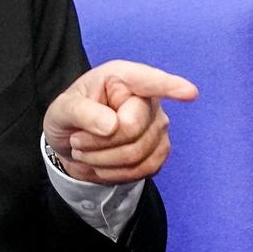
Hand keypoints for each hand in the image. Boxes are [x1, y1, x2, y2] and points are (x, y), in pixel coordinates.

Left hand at [43, 60, 197, 184]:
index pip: (150, 82)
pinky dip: (113, 173)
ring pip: (136, 154)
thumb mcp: (62, 109)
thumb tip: (112, 125)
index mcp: (123, 78)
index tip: (189, 92)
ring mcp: (158, 126)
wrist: (73, 144)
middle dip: (98, 142)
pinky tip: (101, 163)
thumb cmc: (70, 117)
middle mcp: (147, 99)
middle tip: (77, 140)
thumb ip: (81, 112)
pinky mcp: (160, 151)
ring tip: (85, 150)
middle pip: (132, 129)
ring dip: (101, 160)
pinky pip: (142, 170)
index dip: (171, 87)